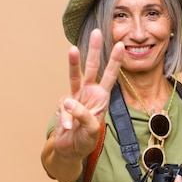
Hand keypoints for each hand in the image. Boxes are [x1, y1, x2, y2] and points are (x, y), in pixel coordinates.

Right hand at [53, 29, 123, 159]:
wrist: (70, 149)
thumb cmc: (85, 139)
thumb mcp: (91, 130)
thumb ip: (83, 116)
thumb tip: (68, 102)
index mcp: (102, 98)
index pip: (110, 76)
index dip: (115, 62)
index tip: (120, 45)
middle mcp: (89, 93)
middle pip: (92, 68)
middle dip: (95, 50)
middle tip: (97, 31)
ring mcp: (74, 97)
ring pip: (74, 76)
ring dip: (74, 62)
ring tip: (73, 48)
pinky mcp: (62, 104)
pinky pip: (64, 109)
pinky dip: (66, 119)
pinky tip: (68, 128)